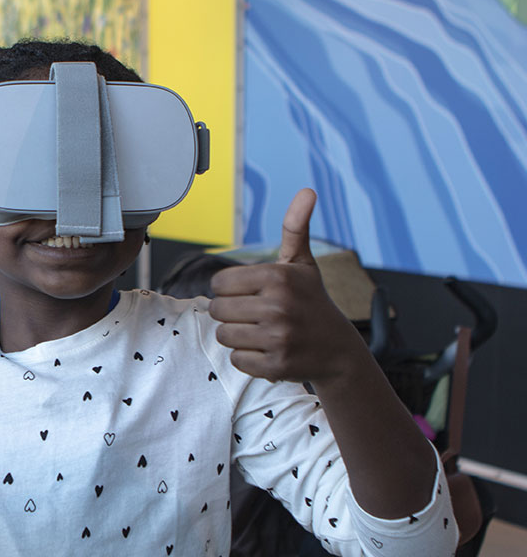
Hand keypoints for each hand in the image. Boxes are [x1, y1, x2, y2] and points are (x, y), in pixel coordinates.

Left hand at [209, 189, 363, 383]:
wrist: (339, 350)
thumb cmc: (312, 302)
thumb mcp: (302, 264)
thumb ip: (295, 228)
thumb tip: (307, 191)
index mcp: (277, 277)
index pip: (219, 284)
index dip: (230, 290)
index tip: (251, 294)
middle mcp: (277, 306)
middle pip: (218, 310)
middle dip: (232, 313)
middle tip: (257, 315)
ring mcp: (278, 337)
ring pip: (224, 335)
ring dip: (238, 335)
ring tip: (262, 331)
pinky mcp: (276, 365)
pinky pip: (237, 360)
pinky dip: (248, 358)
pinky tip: (269, 350)